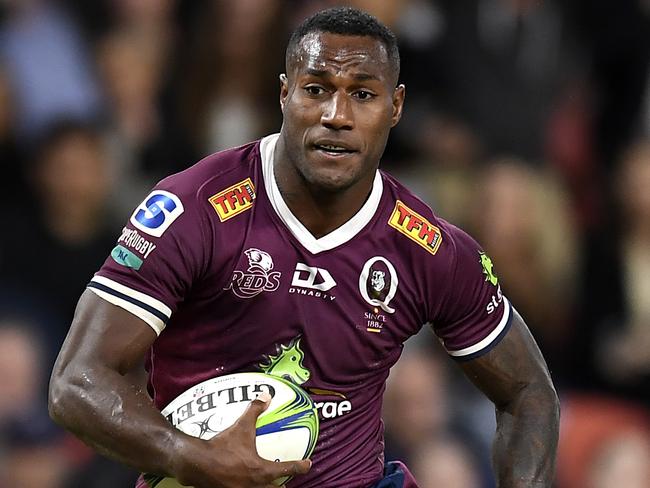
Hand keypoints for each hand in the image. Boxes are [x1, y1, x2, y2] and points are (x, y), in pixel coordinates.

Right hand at [173, 392, 311, 487]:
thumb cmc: (222, 447)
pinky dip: (245, 486)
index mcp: (261, 471)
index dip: (300, 466)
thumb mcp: (241, 427)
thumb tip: (265, 396)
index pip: (287, 469)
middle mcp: (253, 485)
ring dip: (264, 487)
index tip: (307, 464)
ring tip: (265, 484)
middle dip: (281, 485)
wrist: (197, 463)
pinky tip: (240, 482)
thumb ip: (254, 411)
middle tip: (285, 481)